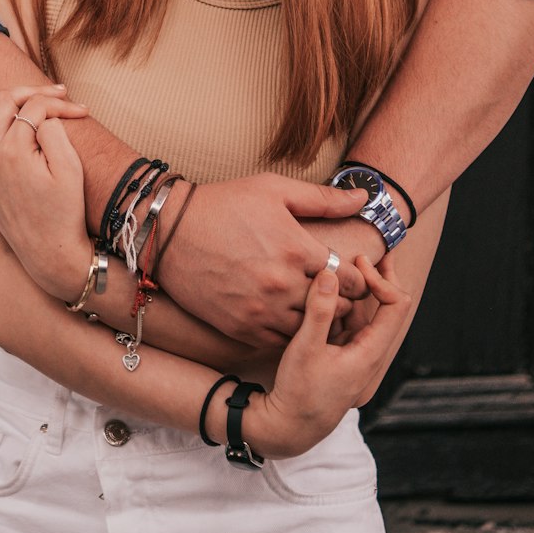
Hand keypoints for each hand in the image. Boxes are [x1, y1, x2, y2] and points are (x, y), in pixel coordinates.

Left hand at [0, 62, 90, 299]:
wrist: (49, 252)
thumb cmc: (65, 211)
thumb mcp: (70, 167)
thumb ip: (54, 130)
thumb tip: (41, 112)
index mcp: (14, 149)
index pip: (35, 108)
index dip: (59, 104)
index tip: (81, 111)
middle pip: (4, 103)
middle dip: (30, 92)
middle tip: (55, 92)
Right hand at [156, 173, 369, 345]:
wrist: (168, 232)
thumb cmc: (223, 204)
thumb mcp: (274, 189)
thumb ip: (322, 198)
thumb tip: (365, 198)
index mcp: (297, 250)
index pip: (350, 280)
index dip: (356, 279)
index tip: (348, 274)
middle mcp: (283, 285)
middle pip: (336, 309)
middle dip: (341, 302)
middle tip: (336, 293)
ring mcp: (262, 311)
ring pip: (310, 330)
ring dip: (317, 321)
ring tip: (312, 308)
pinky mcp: (241, 328)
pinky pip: (281, 343)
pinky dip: (289, 334)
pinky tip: (286, 317)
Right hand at [247, 255, 410, 458]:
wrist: (289, 427)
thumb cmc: (299, 392)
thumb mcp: (306, 348)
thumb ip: (318, 310)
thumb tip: (329, 272)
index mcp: (370, 353)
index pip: (396, 306)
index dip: (382, 279)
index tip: (358, 263)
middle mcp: (370, 354)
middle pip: (388, 308)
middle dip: (380, 278)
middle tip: (374, 250)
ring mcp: (356, 355)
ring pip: (365, 315)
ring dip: (356, 292)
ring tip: (342, 267)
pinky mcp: (341, 357)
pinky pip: (348, 325)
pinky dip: (341, 306)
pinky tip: (325, 293)